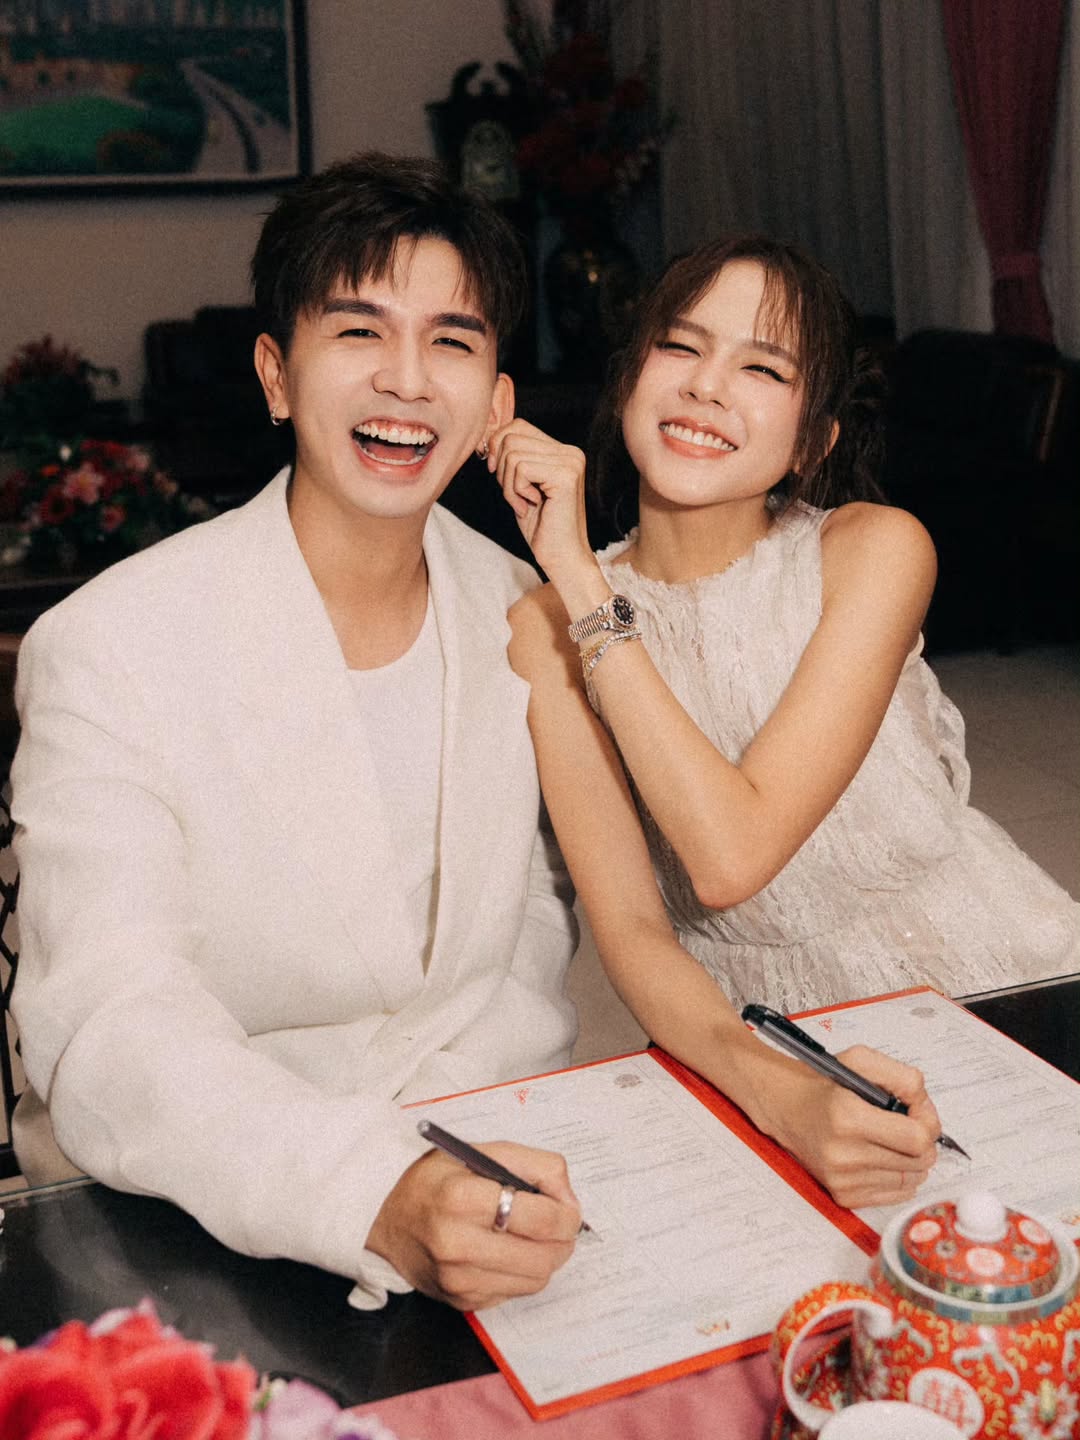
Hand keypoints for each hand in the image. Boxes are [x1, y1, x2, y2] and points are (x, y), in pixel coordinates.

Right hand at [366, 1140, 581, 1309]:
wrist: (386, 1218)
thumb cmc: (436, 1180)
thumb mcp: (482, 1152)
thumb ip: (535, 1166)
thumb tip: (569, 1199)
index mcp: (462, 1198)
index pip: (540, 1218)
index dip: (567, 1213)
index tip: (568, 1207)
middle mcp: (457, 1244)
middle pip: (544, 1256)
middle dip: (563, 1239)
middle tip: (560, 1222)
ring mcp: (458, 1279)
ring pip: (535, 1279)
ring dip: (547, 1257)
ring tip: (534, 1235)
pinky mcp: (461, 1300)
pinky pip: (515, 1292)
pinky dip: (523, 1272)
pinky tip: (509, 1251)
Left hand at [487, 419, 596, 596]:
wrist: (562, 557)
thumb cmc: (541, 527)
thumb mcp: (520, 485)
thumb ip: (511, 458)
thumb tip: (487, 437)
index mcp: (562, 451)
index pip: (518, 426)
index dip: (498, 446)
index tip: (495, 472)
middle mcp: (571, 452)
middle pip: (512, 436)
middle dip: (501, 468)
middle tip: (514, 495)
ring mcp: (570, 462)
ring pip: (512, 453)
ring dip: (509, 484)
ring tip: (524, 503)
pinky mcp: (565, 475)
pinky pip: (520, 468)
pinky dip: (515, 491)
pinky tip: (530, 507)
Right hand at [766, 1045, 940, 1209]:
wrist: (784, 1107)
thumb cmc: (822, 1084)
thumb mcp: (860, 1061)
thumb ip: (902, 1076)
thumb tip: (926, 1106)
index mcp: (848, 1117)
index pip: (917, 1139)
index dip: (928, 1122)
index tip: (919, 1112)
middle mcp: (844, 1153)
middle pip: (919, 1161)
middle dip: (922, 1140)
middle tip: (907, 1123)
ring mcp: (843, 1179)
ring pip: (911, 1180)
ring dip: (911, 1159)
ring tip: (892, 1138)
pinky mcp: (843, 1195)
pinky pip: (895, 1195)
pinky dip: (898, 1176)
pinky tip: (883, 1156)